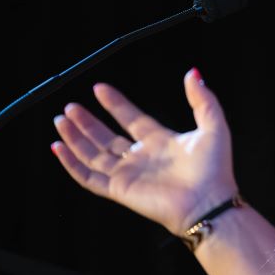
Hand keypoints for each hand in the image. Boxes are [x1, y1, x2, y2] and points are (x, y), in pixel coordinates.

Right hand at [51, 68, 238, 234]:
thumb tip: (193, 72)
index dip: (115, 104)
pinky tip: (59, 148)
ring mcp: (129, 174)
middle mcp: (142, 158)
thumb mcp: (213, 125)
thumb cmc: (215, 169)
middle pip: (107, 137)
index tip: (99, 88)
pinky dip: (72, 163)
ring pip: (93, 154)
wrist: (208, 201)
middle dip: (87, 122)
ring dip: (76, 138)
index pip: (131, 119)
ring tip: (61, 120)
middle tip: (71, 107)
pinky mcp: (119, 189)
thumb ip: (202, 98)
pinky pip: (89, 176)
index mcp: (161, 142)